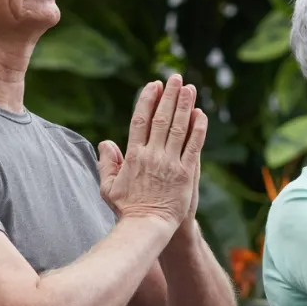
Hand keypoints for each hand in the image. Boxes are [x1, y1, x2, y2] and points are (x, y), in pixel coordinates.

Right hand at [98, 75, 207, 232]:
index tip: (153, 85)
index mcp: (133, 155)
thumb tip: (106, 143)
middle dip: (168, 96)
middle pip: (161, 118)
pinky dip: (198, 129)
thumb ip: (107, 163)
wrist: (147, 227)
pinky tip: (201, 114)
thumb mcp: (108, 186)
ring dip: (184, 105)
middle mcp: (152, 155)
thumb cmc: (126, 209)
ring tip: (189, 88)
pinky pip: (194, 146)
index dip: (147, 100)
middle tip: (175, 78)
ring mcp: (170, 163)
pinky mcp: (186, 173)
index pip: (140, 120)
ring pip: (178, 128)